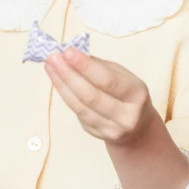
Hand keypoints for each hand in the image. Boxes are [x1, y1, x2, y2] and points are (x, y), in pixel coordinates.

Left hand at [45, 48, 162, 145]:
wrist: (138, 129)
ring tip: (50, 67)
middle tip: (53, 58)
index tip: (68, 52)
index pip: (108, 80)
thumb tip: (72, 55)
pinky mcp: (97, 135)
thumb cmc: (127, 94)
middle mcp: (126, 115)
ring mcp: (111, 129)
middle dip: (69, 75)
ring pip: (80, 107)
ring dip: (62, 85)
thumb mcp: (123, 76)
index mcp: (136, 94)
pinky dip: (65, 95)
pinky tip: (57, 81)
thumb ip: (100, 66)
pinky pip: (78, 113)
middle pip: (91, 96)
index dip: (86, 67)